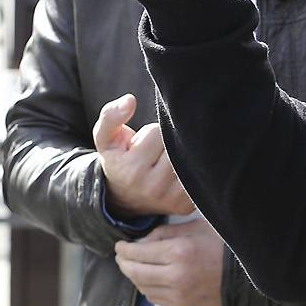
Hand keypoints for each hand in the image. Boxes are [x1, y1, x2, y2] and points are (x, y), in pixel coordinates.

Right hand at [95, 94, 193, 217]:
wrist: (125, 198)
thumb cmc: (118, 160)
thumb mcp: (105, 139)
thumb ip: (111, 116)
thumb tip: (130, 100)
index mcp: (132, 170)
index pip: (157, 133)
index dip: (153, 131)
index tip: (146, 141)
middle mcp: (154, 187)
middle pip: (177, 145)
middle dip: (170, 141)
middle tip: (158, 151)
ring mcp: (173, 199)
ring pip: (190, 158)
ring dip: (182, 153)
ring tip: (166, 160)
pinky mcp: (187, 205)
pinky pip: (200, 174)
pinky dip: (192, 167)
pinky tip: (178, 170)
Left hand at [114, 215, 223, 305]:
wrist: (248, 278)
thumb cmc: (224, 248)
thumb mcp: (197, 228)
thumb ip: (166, 233)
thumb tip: (143, 242)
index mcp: (179, 252)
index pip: (138, 252)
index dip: (124, 249)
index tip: (120, 246)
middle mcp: (175, 276)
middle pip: (135, 272)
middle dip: (123, 263)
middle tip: (121, 257)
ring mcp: (179, 295)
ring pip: (142, 287)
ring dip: (134, 277)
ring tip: (135, 267)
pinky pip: (155, 299)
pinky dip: (148, 288)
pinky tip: (151, 280)